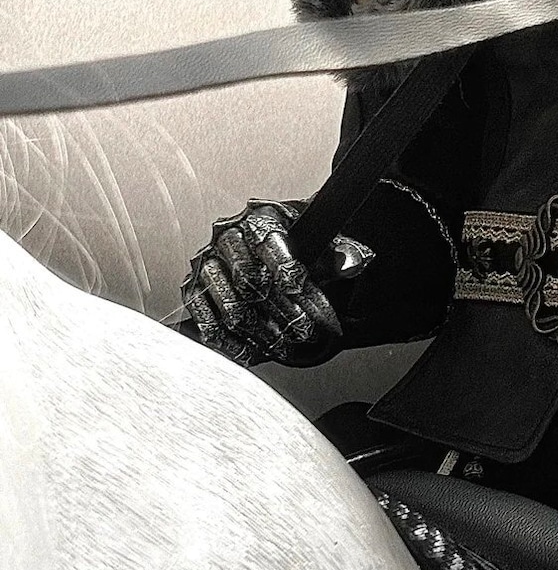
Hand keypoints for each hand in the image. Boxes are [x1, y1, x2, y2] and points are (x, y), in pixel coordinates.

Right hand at [180, 199, 371, 367]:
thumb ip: (340, 253)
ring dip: (258, 330)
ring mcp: (207, 263)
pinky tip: (250, 351)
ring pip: (228, 303)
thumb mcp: (321, 242)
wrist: (264, 245)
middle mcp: (228, 236)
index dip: (291, 277)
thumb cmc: (294, 243)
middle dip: (280, 311)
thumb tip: (352, 263)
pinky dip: (228, 340)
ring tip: (281, 345)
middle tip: (302, 332)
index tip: (308, 301)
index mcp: (261, 219)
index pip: (272, 246)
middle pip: (249, 280)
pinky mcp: (193, 288)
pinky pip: (205, 319)